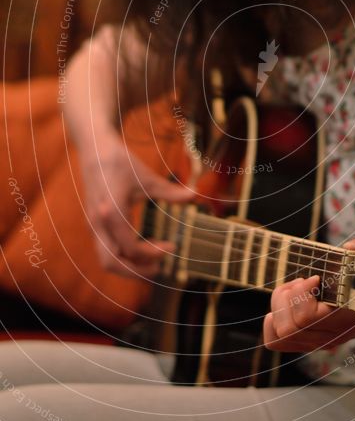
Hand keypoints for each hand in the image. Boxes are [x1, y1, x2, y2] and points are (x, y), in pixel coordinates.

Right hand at [79, 131, 194, 277]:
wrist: (94, 149)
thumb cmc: (121, 161)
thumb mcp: (147, 176)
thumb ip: (170, 190)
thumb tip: (195, 195)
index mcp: (111, 211)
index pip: (129, 246)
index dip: (151, 253)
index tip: (171, 247)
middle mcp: (98, 222)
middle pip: (111, 263)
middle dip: (136, 271)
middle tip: (160, 267)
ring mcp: (94, 225)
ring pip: (106, 260)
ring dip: (129, 266)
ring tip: (153, 261)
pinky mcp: (94, 225)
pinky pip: (106, 251)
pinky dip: (124, 257)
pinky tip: (143, 248)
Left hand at [263, 237, 354, 351]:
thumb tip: (351, 248)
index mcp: (345, 319)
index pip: (306, 317)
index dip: (302, 293)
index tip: (317, 277)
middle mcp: (330, 336)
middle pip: (287, 328)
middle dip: (288, 298)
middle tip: (304, 282)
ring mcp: (317, 342)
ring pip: (279, 334)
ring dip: (281, 307)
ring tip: (296, 290)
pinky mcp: (306, 342)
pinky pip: (276, 339)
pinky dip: (274, 321)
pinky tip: (288, 304)